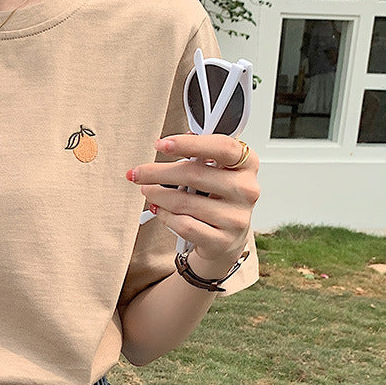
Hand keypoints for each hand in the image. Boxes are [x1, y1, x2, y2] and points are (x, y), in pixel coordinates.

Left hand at [128, 133, 259, 272]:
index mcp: (247, 164)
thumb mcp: (216, 172)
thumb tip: (169, 144)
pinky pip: (183, 225)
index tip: (160, 144)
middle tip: (137, 173)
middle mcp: (246, 190)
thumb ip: (199, 155)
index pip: (222, 147)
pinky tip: (160, 210)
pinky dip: (165, 216)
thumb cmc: (217, 199)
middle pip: (194, 174)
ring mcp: (236, 217)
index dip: (189, 144)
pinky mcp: (222, 240)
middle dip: (157, 172)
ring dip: (157, 195)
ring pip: (183, 202)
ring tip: (147, 191)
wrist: (226, 240)